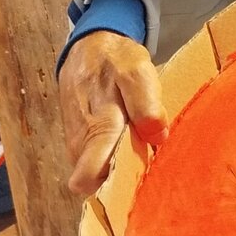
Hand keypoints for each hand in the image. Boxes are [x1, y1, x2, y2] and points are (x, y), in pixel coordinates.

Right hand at [59, 32, 167, 195]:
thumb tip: (158, 138)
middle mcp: (82, 140)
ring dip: (116, 170)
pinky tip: (130, 146)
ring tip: (142, 156)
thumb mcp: (137, 73)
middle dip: (119, 182)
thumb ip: (146, 105)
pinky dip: (110, 159)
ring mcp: (77, 141)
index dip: (110, 189)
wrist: (90, 46)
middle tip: (147, 170)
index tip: (136, 186)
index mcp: (99, 128)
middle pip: (94, 181)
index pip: (88, 175)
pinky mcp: (78, 138)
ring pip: (93, 172)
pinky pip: (93, 160)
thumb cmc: (116, 61)